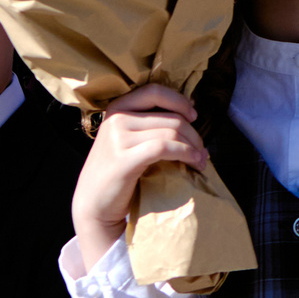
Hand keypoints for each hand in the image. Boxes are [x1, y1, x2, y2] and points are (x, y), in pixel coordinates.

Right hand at [72, 84, 205, 270]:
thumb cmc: (118, 173)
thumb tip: (191, 110)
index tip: (194, 116)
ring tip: (200, 160)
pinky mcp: (123, 159)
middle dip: (193, 135)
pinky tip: (192, 163)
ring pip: (171, 132)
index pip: (154, 91)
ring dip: (193, 147)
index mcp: (117, 109)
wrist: (95, 206)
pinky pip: (165, 147)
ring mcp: (117, 138)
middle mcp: (115, 119)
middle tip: (203, 151)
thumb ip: (150, 123)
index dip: (179, 101)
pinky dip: (185, 153)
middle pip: (170, 118)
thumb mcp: (129, 139)